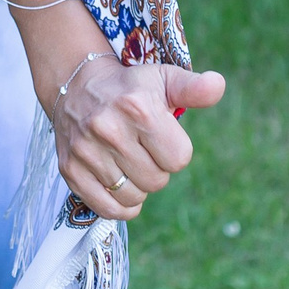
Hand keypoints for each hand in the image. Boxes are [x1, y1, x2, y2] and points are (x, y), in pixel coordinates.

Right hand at [52, 51, 224, 219]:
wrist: (75, 84)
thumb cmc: (129, 88)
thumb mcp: (164, 79)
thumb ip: (195, 88)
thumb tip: (218, 85)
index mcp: (137, 108)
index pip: (179, 160)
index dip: (173, 150)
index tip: (159, 135)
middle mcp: (108, 129)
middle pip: (156, 182)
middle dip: (155, 168)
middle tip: (140, 147)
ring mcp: (86, 150)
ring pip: (133, 198)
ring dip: (136, 186)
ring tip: (125, 160)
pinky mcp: (70, 169)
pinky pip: (107, 209)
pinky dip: (118, 205)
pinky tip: (116, 183)